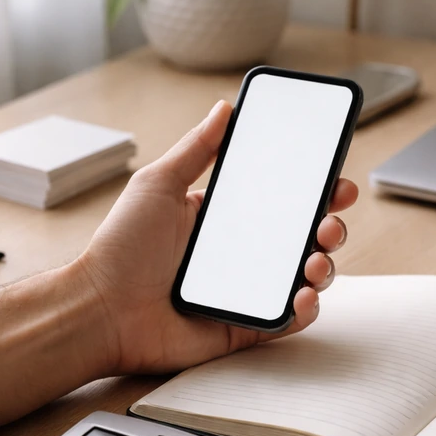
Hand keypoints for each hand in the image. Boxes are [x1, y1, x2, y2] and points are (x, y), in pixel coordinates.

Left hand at [75, 100, 358, 373]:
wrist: (100, 310)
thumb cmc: (120, 249)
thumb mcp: (158, 185)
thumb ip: (195, 148)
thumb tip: (225, 108)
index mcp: (224, 218)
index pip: (282, 200)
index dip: (314, 191)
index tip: (335, 180)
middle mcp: (240, 254)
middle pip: (302, 238)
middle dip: (328, 227)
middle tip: (329, 223)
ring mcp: (244, 291)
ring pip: (302, 278)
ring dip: (323, 266)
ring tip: (314, 260)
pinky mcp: (243, 327)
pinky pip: (286, 320)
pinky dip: (305, 310)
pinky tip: (303, 295)